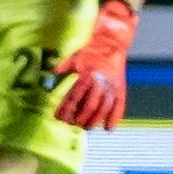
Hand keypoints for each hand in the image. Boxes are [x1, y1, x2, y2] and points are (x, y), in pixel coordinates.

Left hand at [54, 0, 138, 130]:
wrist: (112, 44)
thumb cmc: (91, 52)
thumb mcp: (75, 57)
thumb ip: (63, 66)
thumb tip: (51, 72)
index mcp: (87, 75)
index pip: (74, 96)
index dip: (66, 109)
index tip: (58, 117)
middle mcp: (100, 83)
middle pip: (89, 106)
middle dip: (79, 118)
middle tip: (72, 124)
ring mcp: (112, 88)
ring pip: (104, 109)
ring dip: (94, 121)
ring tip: (86, 128)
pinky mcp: (121, 90)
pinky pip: (119, 108)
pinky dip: (114, 119)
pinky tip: (108, 128)